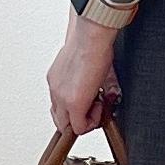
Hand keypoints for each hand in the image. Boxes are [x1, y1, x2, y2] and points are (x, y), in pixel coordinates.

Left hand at [48, 8, 123, 136]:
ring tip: (98, 106)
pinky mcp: (73, 103)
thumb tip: (109, 94)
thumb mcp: (90, 65)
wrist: (92, 37)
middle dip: (79, 120)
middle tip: (94, 109)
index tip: (91, 103)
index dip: (76, 110)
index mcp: (57, 78)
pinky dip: (91, 122)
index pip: (59, 105)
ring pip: (67, 125)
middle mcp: (55, 88)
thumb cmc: (92, 42)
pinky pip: (79, 126)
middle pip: (59, 120)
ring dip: (84, 121)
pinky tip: (100, 107)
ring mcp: (61, 97)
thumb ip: (94, 83)